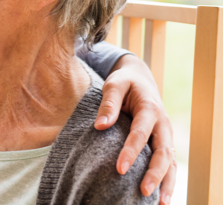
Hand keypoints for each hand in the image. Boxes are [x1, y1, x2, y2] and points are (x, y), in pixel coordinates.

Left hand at [94, 54, 175, 204]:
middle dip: (154, 173)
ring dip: (166, 182)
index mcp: (150, 108)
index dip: (131, 152)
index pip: (140, 133)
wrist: (139, 78)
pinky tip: (161, 197)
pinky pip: (168, 163)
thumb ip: (108, 104)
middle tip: (143, 191)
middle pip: (162, 151)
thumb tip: (99, 126)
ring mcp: (165, 134)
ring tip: (160, 203)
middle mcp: (162, 124)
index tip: (120, 168)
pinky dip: (167, 179)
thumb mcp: (114, 84)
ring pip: (170, 161)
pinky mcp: (163, 142)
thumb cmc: (124, 82)